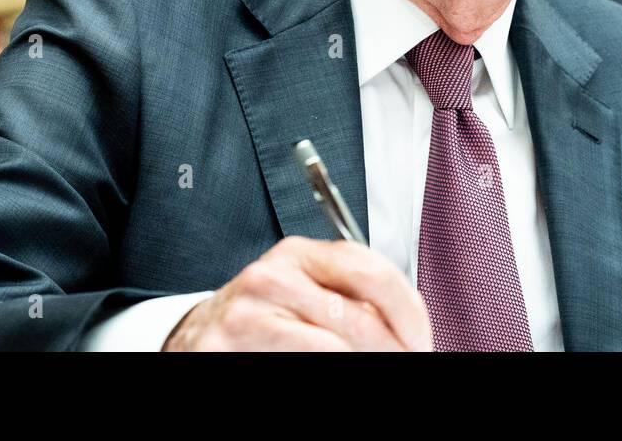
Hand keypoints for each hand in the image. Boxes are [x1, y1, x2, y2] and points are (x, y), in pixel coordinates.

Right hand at [162, 236, 432, 350]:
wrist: (199, 339)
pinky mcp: (234, 342)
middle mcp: (275, 275)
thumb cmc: (262, 318)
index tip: (422, 340)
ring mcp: (251, 310)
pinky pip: (308, 358)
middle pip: (359, 313)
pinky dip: (339, 367)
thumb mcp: (305, 292)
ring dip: (371, 360)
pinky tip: (347, 369)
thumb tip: (406, 324)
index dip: (409, 311)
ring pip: (336, 343)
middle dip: (395, 346)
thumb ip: (349, 295)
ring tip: (384, 369)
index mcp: (301, 253)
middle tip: (411, 360)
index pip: (372, 271)